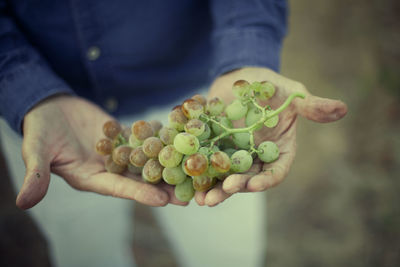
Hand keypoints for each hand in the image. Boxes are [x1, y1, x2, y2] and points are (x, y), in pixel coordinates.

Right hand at [16, 95, 185, 208]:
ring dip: (169, 164)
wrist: (49, 106)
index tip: (162, 201)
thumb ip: (37, 173)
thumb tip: (24, 202)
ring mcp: (119, 153)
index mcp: (90, 178)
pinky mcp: (124, 137)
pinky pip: (145, 139)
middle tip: (190, 194)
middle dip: (164, 186)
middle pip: (139, 180)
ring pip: (147, 161)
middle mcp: (109, 168)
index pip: (118, 189)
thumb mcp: (36, 149)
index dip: (139, 195)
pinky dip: (162, 138)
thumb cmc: (39, 128)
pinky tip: (183, 137)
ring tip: (193, 168)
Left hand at [195, 67, 346, 205]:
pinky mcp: (216, 148)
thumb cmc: (271, 86)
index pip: (276, 170)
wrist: (242, 77)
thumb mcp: (293, 93)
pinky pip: (208, 163)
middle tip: (221, 193)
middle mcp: (258, 157)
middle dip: (236, 188)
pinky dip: (200, 173)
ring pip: (227, 177)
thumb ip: (312, 105)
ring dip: (216, 189)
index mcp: (279, 149)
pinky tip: (188, 181)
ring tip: (203, 200)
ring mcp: (236, 155)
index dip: (267, 179)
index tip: (254, 184)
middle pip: (249, 179)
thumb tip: (342, 108)